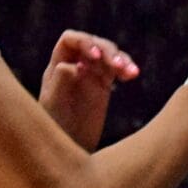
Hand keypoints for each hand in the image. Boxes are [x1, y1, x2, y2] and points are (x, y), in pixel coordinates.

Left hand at [39, 31, 139, 147]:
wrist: (67, 147)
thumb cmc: (54, 126)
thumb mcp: (54, 105)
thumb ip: (61, 82)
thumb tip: (73, 66)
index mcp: (57, 65)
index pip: (70, 40)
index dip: (84, 42)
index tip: (95, 56)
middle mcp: (74, 65)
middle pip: (93, 44)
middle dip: (107, 51)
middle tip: (117, 66)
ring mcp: (90, 74)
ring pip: (108, 54)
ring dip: (120, 58)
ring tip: (130, 71)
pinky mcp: (104, 85)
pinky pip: (117, 69)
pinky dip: (126, 69)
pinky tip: (133, 74)